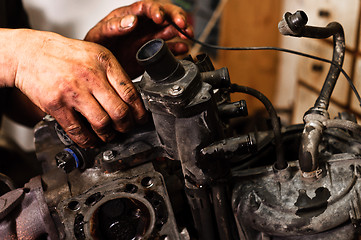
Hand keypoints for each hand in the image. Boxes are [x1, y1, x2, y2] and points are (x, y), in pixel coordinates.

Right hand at [13, 29, 146, 147]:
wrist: (29, 52)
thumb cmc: (64, 55)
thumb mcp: (95, 54)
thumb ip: (113, 75)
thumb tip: (132, 100)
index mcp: (104, 62)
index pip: (131, 93)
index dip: (139, 112)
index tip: (140, 120)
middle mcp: (91, 76)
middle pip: (119, 111)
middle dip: (126, 126)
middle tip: (125, 129)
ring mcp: (73, 91)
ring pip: (102, 124)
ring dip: (108, 135)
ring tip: (109, 136)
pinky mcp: (56, 104)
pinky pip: (78, 131)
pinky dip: (88, 141)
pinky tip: (91, 141)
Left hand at [84, 0, 193, 78]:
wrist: (97, 69)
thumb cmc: (97, 47)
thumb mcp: (100, 35)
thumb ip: (114, 26)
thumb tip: (132, 21)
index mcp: (129, 16)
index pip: (146, 7)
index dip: (156, 10)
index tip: (160, 18)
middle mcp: (143, 25)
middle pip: (165, 15)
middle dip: (176, 18)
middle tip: (183, 25)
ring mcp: (150, 39)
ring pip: (171, 30)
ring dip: (181, 31)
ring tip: (187, 36)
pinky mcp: (154, 53)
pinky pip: (170, 48)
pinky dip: (178, 48)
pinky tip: (183, 49)